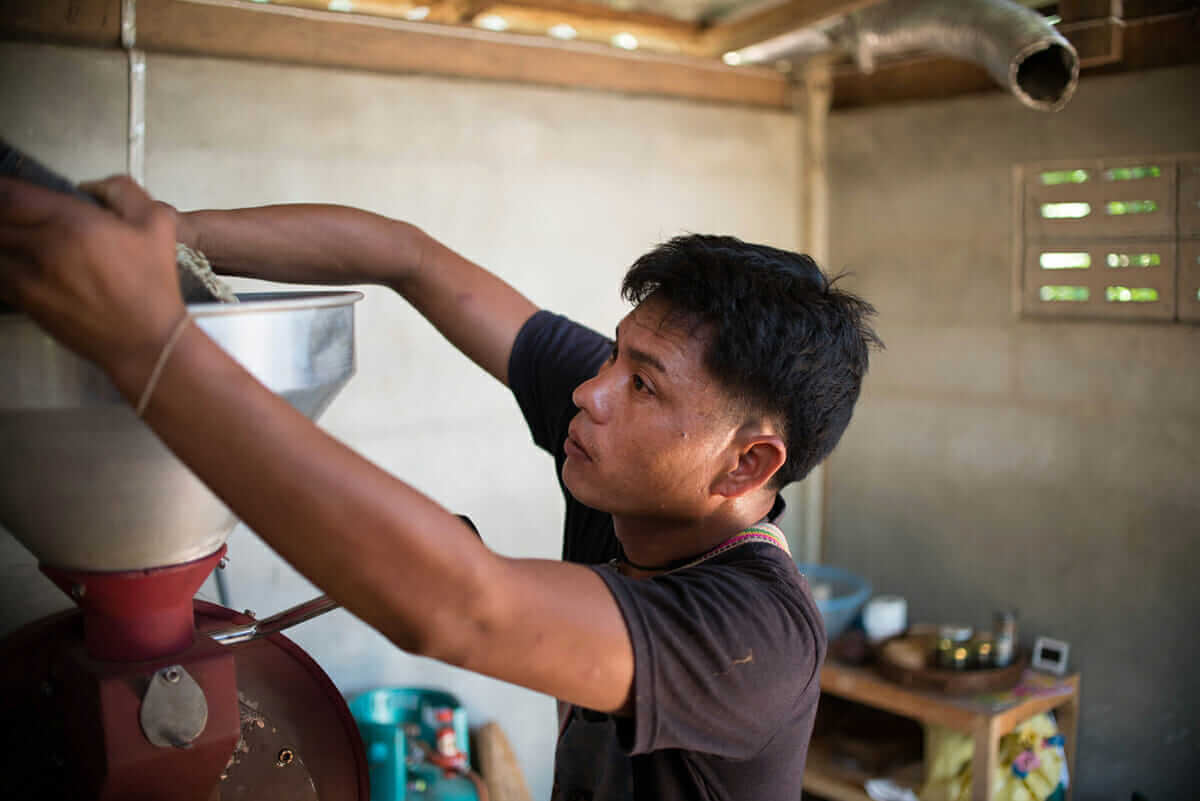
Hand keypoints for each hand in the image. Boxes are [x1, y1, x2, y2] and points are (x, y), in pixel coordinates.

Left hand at [0, 175, 186, 394]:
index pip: (11, 193)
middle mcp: (45, 246)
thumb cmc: (153, 287)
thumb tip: (95, 185)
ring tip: (15, 241)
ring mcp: (30, 277)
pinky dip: (3, 266)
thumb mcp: (158, 225)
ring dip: (4, 241)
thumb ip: (125, 191)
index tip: (7, 190)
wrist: (147, 339)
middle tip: (13, 215)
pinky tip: (16, 266)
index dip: (3, 188)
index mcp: (74, 222)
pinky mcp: (25, 302)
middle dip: (4, 214)